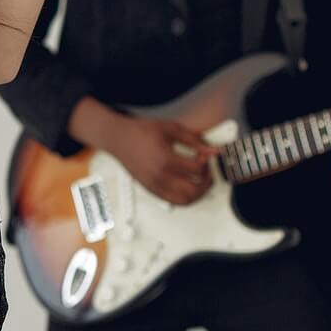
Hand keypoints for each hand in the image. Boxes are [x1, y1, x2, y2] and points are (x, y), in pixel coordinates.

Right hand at [104, 113, 218, 205]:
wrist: (118, 138)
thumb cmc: (140, 132)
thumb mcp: (171, 129)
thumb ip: (195, 140)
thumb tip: (213, 150)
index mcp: (166, 160)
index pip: (197, 169)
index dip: (207, 162)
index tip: (205, 155)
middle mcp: (160, 176)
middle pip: (194, 190)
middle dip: (206, 182)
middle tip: (207, 172)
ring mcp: (155, 185)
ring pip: (185, 201)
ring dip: (198, 194)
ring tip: (200, 183)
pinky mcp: (150, 189)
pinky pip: (173, 201)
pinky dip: (184, 198)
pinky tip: (187, 187)